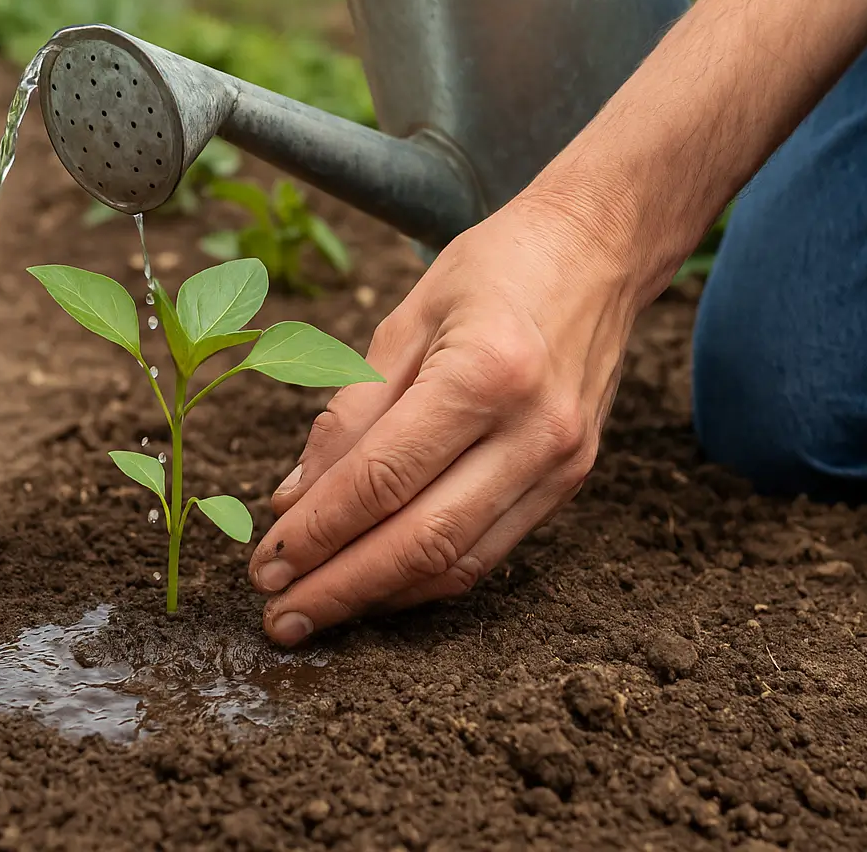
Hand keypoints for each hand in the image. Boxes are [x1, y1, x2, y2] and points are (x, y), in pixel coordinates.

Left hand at [247, 189, 640, 644]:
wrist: (601, 249)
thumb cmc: (495, 270)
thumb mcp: (406, 317)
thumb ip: (349, 412)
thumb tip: (294, 501)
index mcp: (484, 374)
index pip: (381, 480)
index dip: (316, 534)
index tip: (264, 566)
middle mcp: (531, 430)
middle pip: (421, 540)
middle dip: (340, 588)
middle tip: (278, 617)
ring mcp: (561, 463)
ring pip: (459, 562)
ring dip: (380, 598)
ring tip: (316, 613)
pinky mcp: (571, 481)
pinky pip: (490, 551)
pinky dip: (428, 579)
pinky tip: (378, 586)